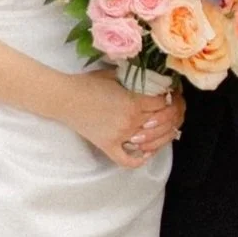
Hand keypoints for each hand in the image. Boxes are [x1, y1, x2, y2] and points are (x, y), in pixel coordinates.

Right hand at [64, 71, 185, 170]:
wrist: (65, 98)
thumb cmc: (88, 83)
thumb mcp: (116, 76)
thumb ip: (135, 81)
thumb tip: (152, 80)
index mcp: (134, 103)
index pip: (163, 104)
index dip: (170, 98)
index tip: (171, 95)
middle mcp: (131, 122)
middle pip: (161, 122)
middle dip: (171, 115)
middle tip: (173, 111)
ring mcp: (120, 137)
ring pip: (150, 142)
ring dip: (161, 137)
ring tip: (164, 129)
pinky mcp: (108, 146)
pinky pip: (127, 160)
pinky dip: (138, 160)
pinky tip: (145, 153)